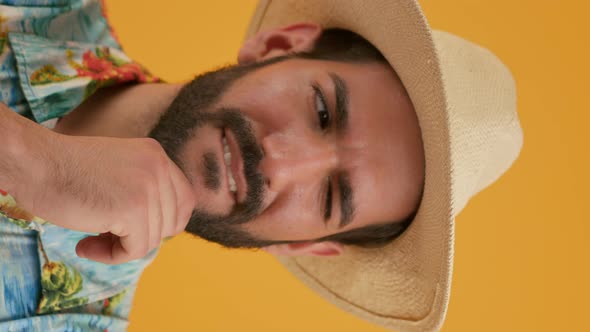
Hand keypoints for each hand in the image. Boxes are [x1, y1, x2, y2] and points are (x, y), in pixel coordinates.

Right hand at [2, 109, 194, 263]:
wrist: (32, 162)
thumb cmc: (64, 170)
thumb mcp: (118, 170)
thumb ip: (144, 189)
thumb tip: (164, 231)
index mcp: (156, 155)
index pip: (185, 199)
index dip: (165, 222)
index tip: (135, 228)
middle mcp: (159, 166)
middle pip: (170, 223)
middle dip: (140, 235)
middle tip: (106, 235)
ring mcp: (148, 187)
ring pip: (153, 239)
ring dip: (121, 246)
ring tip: (90, 239)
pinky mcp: (133, 209)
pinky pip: (135, 250)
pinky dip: (112, 256)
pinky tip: (85, 246)